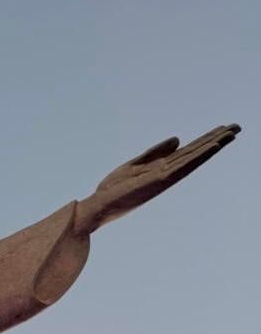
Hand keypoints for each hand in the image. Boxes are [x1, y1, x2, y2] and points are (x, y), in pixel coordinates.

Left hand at [76, 124, 239, 235]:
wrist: (96, 206)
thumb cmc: (112, 189)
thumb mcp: (134, 165)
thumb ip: (155, 152)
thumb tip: (178, 139)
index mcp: (161, 168)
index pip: (188, 151)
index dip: (206, 140)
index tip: (224, 128)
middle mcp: (166, 174)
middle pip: (195, 153)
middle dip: (216, 140)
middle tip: (238, 127)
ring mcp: (164, 178)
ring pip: (193, 158)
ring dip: (212, 145)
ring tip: (230, 134)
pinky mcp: (157, 181)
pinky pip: (182, 166)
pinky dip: (198, 157)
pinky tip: (211, 148)